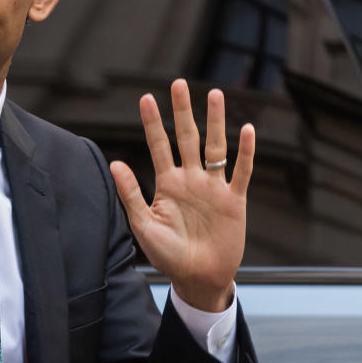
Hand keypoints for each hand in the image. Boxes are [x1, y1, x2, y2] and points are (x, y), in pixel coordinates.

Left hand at [109, 80, 255, 312]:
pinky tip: (246, 130)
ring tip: (215, 95)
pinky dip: (245, 153)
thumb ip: (131, 194)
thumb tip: (115, 163)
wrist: (197, 279)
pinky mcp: (234, 201)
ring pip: (215, 148)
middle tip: (180, 84)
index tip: (146, 98)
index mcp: (167, 184)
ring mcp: (213, 188)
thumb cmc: (167, 256)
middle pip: (188, 138)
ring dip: (216, 122)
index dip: (153, 123)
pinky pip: (241, 172)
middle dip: (183, 112)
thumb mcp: (143, 225)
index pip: (158, 146)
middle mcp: (190, 180)